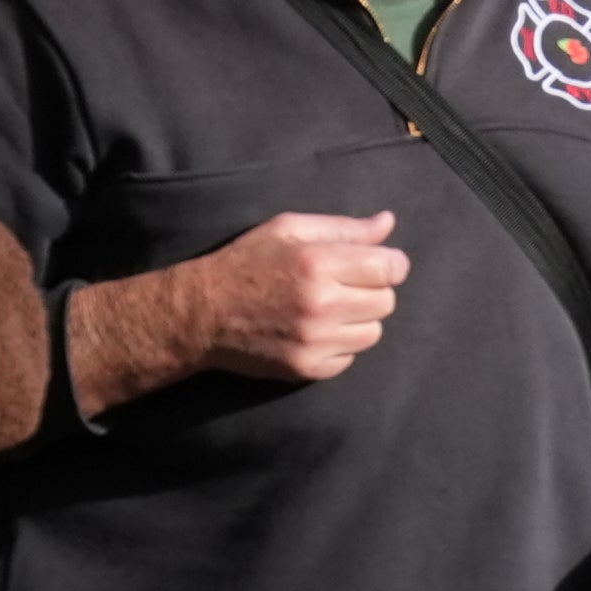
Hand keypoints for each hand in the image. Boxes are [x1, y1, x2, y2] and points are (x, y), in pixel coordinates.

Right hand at [192, 209, 409, 383]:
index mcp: (318, 263)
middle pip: (386, 301)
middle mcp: (321, 303)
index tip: (372, 265)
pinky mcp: (308, 368)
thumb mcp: (287, 230)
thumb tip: (388, 222)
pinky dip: (339, 346)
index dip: (387, 265)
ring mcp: (315, 340)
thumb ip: (343, 228)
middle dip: (370, 292)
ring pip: (373, 333)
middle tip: (340, 287)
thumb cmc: (245, 263)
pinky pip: (350, 357)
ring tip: (325, 310)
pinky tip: (312, 332)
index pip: (391, 268)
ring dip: (357, 321)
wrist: (198, 314)